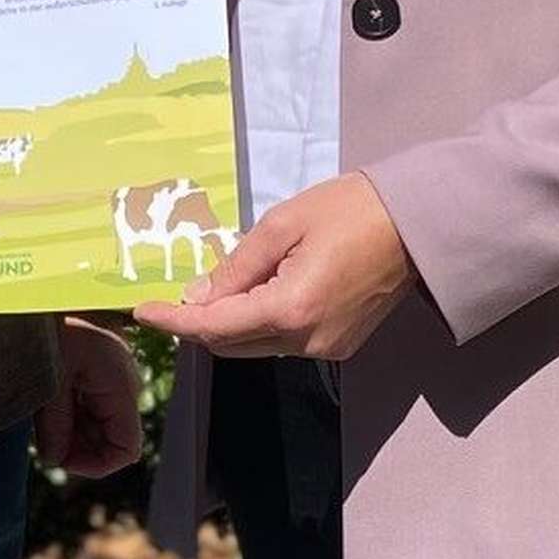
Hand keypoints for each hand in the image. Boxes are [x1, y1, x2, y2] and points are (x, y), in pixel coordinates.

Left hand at [35, 316, 145, 477]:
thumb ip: (55, 425)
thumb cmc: (50, 324)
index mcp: (118, 386)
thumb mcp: (50, 380)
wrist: (49, 286)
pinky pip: (91, 404)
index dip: (96, 464)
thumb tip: (56, 460)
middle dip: (79, 448)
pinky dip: (71, 413)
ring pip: (100, 424)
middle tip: (44, 440)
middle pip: (111, 438)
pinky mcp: (100, 368)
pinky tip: (47, 404)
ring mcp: (113, 376)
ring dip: (72, 431)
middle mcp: (123, 384)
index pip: (126, 449)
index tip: (62, 459)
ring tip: (42, 419)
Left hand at [134, 173, 414, 361]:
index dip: (174, 321)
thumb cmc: (350, 210)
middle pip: (232, 345)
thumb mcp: (282, 223)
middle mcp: (307, 342)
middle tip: (171, 297)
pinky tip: (254, 294)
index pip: (215, 327)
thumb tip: (198, 298)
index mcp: (290, 310)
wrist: (416, 224)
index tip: (142, 311)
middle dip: (197, 324)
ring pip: (256, 347)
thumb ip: (236, 266)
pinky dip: (259, 323)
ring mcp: (325, 348)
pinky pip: (283, 342)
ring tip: (213, 289)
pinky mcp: (339, 345)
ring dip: (228, 324)